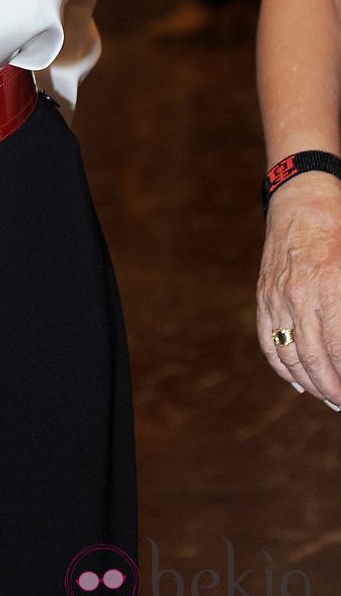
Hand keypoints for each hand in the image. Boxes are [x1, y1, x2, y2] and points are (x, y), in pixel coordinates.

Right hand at [257, 174, 340, 406]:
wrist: (302, 200)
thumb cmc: (339, 231)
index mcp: (326, 286)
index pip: (336, 349)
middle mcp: (298, 295)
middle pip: (312, 359)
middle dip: (330, 388)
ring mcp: (275, 296)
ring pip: (288, 355)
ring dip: (309, 382)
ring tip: (326, 396)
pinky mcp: (263, 295)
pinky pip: (268, 340)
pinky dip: (281, 366)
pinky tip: (297, 381)